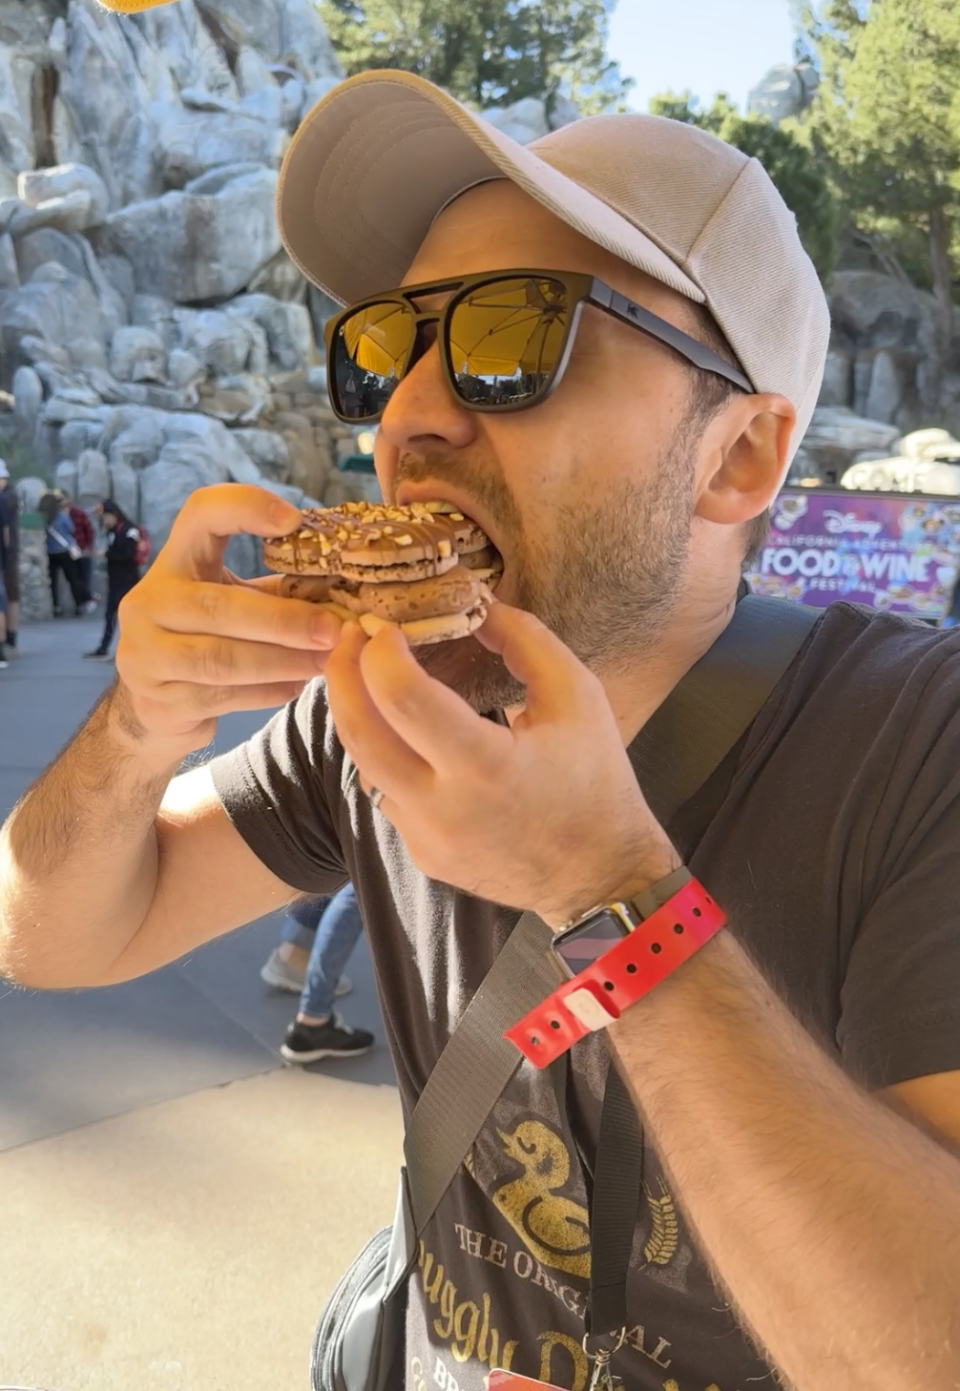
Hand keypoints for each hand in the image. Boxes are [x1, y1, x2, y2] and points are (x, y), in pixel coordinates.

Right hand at [114, 485, 341, 756]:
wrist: (156, 704)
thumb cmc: (209, 639)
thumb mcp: (235, 602)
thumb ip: (277, 592)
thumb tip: (349, 592)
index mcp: (176, 562)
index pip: (199, 514)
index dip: (243, 507)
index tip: (294, 521)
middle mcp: (149, 602)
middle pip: (220, 606)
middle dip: (284, 621)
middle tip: (333, 631)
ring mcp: (145, 654)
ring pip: (220, 658)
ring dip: (281, 662)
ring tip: (324, 663)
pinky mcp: (156, 700)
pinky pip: (221, 696)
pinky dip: (266, 692)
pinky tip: (296, 686)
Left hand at [324, 601, 676, 924]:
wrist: (602, 876)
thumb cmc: (595, 779)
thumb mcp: (577, 695)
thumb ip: (524, 640)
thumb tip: (476, 604)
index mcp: (486, 765)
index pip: (402, 697)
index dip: (380, 652)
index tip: (381, 625)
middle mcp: (444, 808)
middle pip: (360, 732)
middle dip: (342, 675)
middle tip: (349, 638)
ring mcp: (427, 838)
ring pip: (364, 764)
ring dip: (358, 714)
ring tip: (367, 675)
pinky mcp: (422, 854)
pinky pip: (386, 794)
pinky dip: (387, 755)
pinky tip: (405, 732)